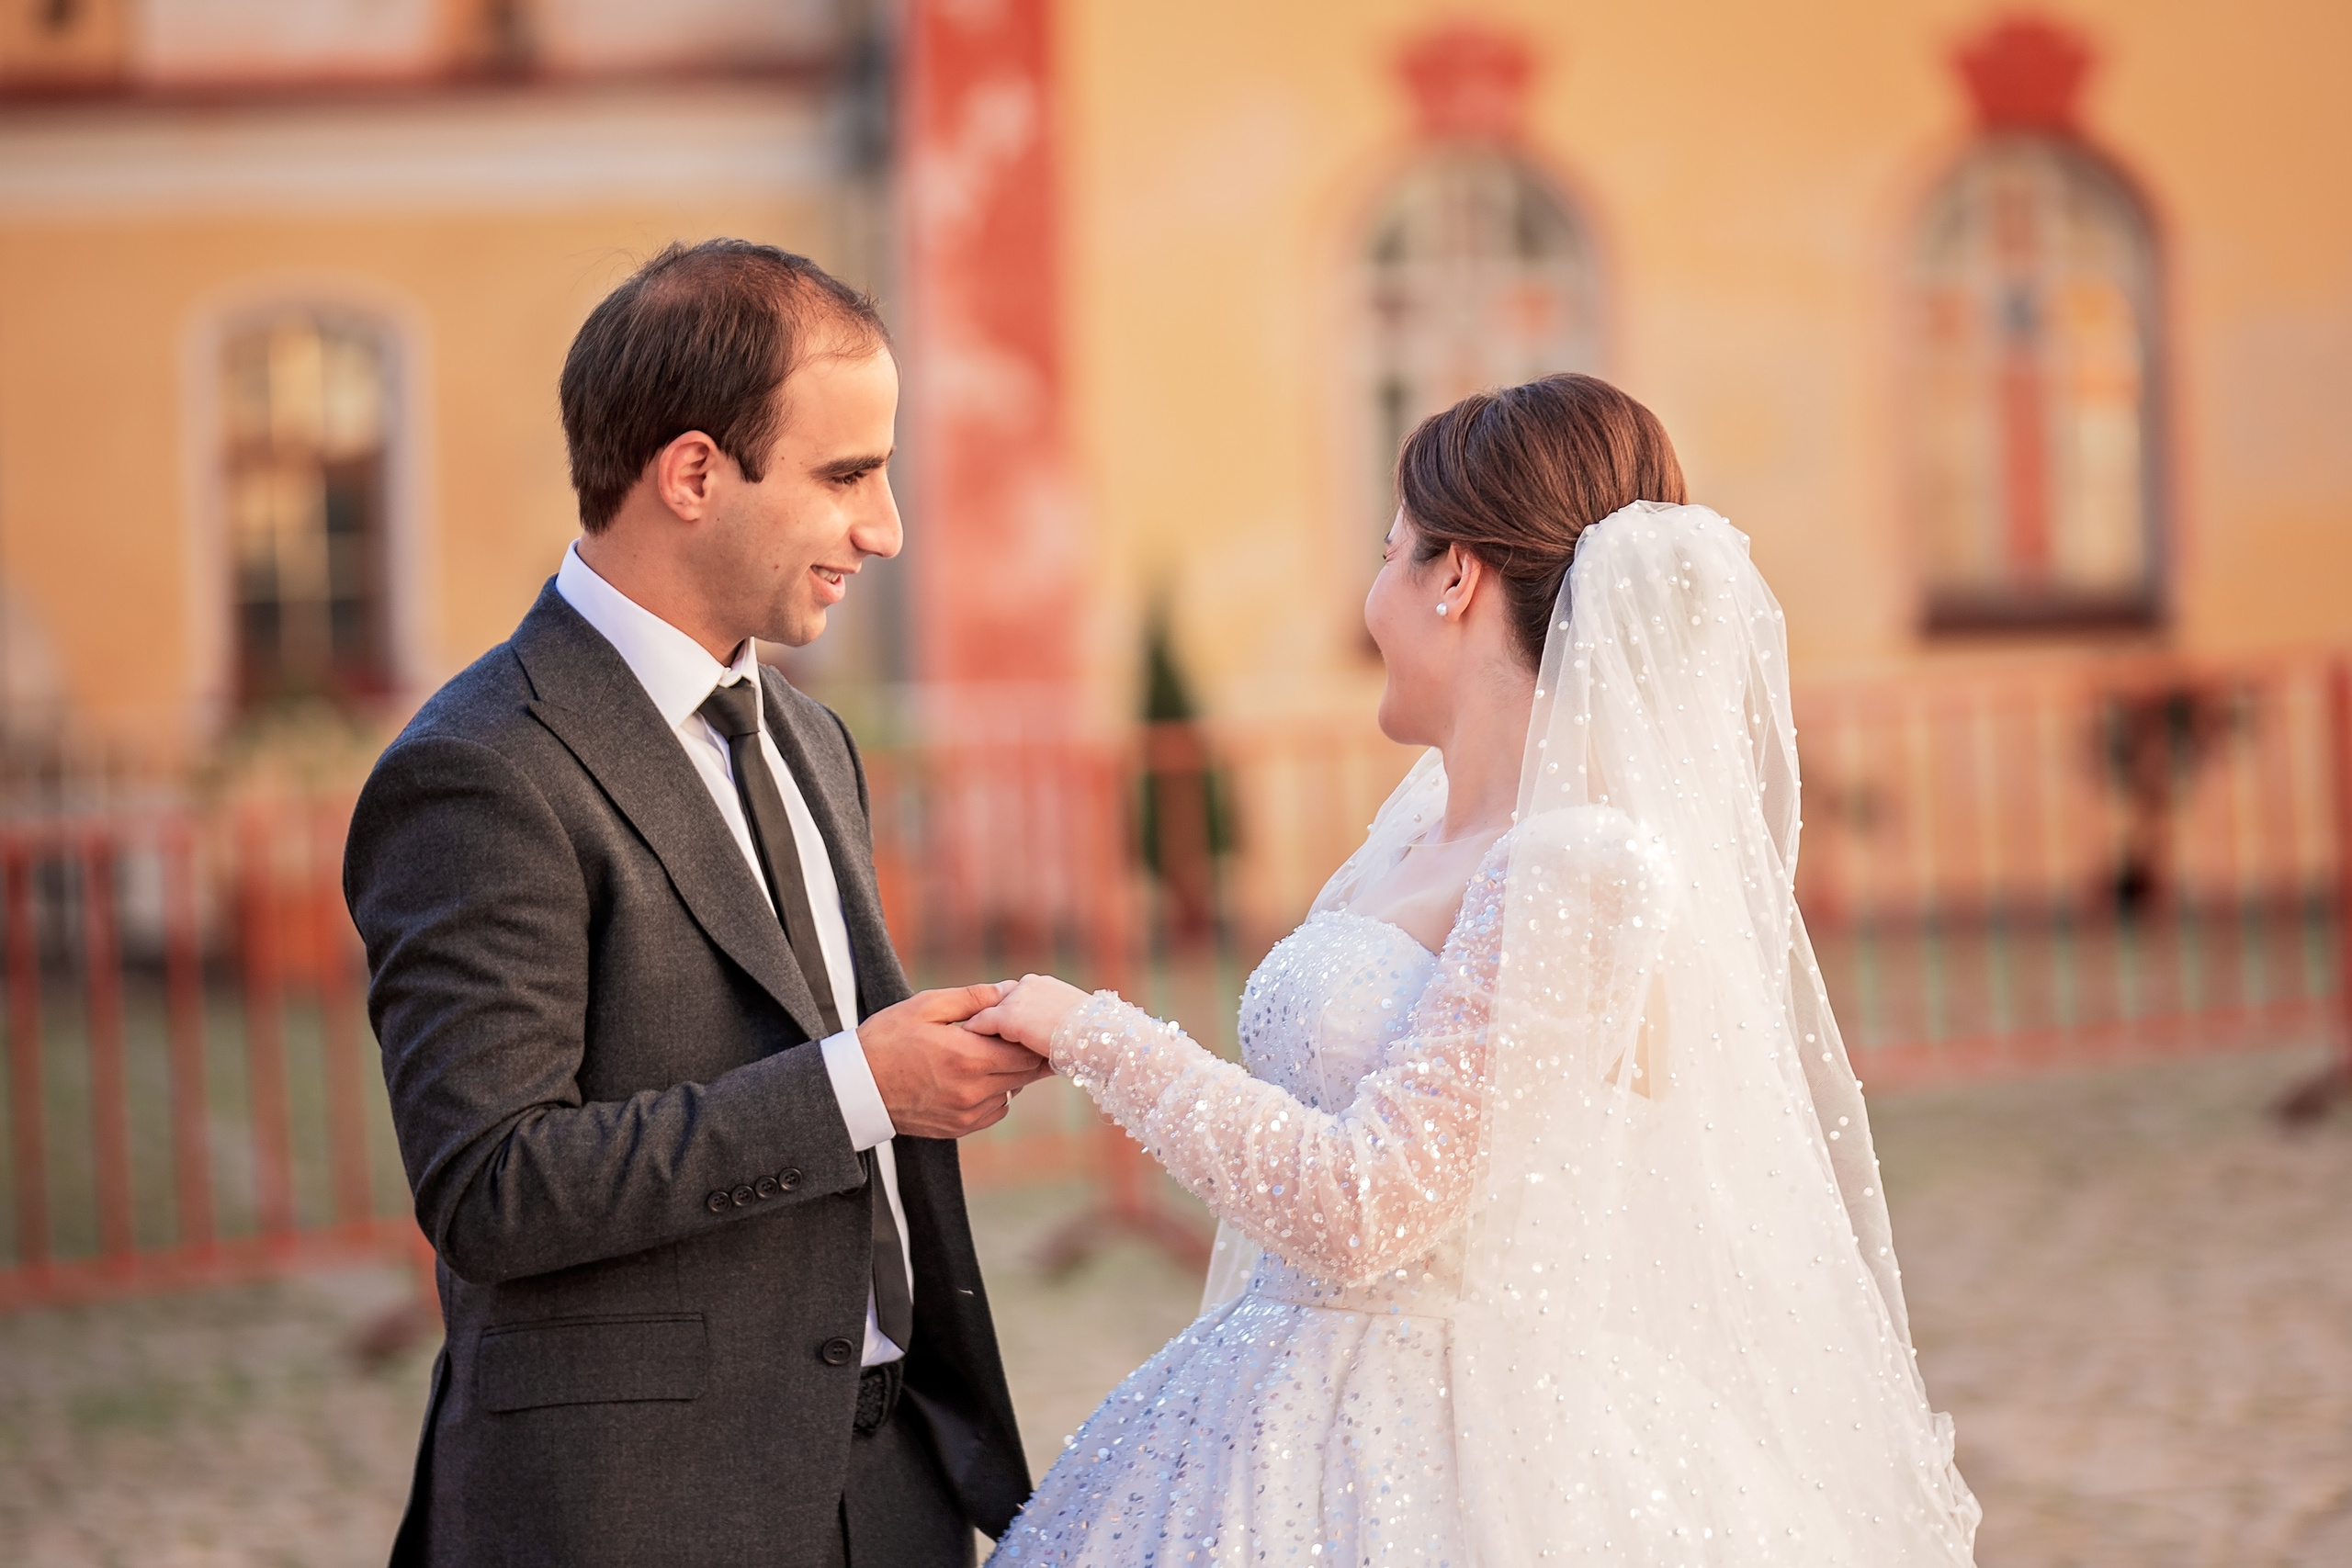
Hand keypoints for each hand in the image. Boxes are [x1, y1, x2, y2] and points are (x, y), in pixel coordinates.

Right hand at [858, 984, 1054, 1138]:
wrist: (856, 1086)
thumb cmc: (888, 1040)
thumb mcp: (926, 1006)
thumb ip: (973, 998)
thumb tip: (1009, 990)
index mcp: (968, 1057)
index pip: (1025, 1051)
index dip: (1029, 1035)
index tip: (1024, 1023)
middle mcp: (972, 1091)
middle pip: (1024, 1074)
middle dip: (1023, 1053)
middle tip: (1013, 1036)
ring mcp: (966, 1113)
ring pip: (1011, 1092)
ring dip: (1008, 1074)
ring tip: (987, 1055)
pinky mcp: (958, 1127)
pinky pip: (994, 1111)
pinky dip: (994, 1095)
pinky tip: (974, 1078)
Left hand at [965, 974, 1090, 1058]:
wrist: (1104, 1039)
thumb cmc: (1097, 1039)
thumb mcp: (1072, 1028)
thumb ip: (1050, 1027)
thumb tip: (1042, 1046)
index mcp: (1042, 985)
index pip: (1012, 1001)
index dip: (1001, 1022)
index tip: (983, 1036)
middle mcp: (1028, 985)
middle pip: (995, 1004)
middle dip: (982, 1024)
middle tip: (961, 1041)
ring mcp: (1018, 999)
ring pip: (985, 1015)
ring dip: (972, 1031)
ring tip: (957, 1049)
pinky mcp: (1009, 1016)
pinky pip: (980, 1027)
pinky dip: (970, 1039)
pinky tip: (962, 1055)